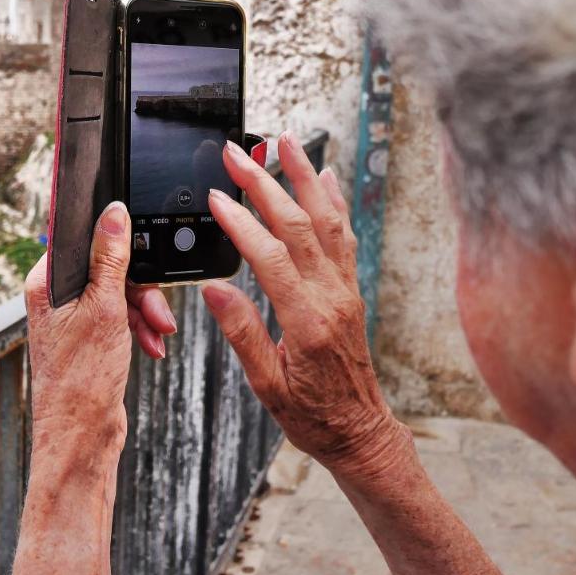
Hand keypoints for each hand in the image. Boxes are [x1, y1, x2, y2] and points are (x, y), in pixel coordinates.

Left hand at [23, 202, 176, 448]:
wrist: (82, 437)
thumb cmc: (81, 381)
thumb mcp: (105, 308)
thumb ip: (110, 257)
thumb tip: (114, 214)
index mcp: (46, 282)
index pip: (82, 239)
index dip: (115, 243)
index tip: (139, 249)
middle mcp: (56, 297)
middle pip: (107, 266)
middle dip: (139, 288)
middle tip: (155, 309)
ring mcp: (73, 317)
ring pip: (120, 292)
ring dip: (144, 310)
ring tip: (157, 332)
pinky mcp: (90, 336)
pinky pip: (122, 316)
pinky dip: (140, 327)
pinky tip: (150, 344)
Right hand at [202, 132, 406, 478]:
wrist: (361, 432)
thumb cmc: (313, 416)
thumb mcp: (267, 385)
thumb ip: (242, 333)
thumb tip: (215, 289)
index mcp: (307, 322)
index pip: (271, 258)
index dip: (242, 224)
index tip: (218, 197)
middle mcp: (332, 297)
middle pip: (299, 226)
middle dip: (266, 183)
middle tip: (238, 152)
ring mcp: (346, 289)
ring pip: (327, 220)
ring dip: (305, 176)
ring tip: (285, 142)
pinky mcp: (351, 289)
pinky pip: (344, 235)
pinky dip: (334, 200)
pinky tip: (324, 176)